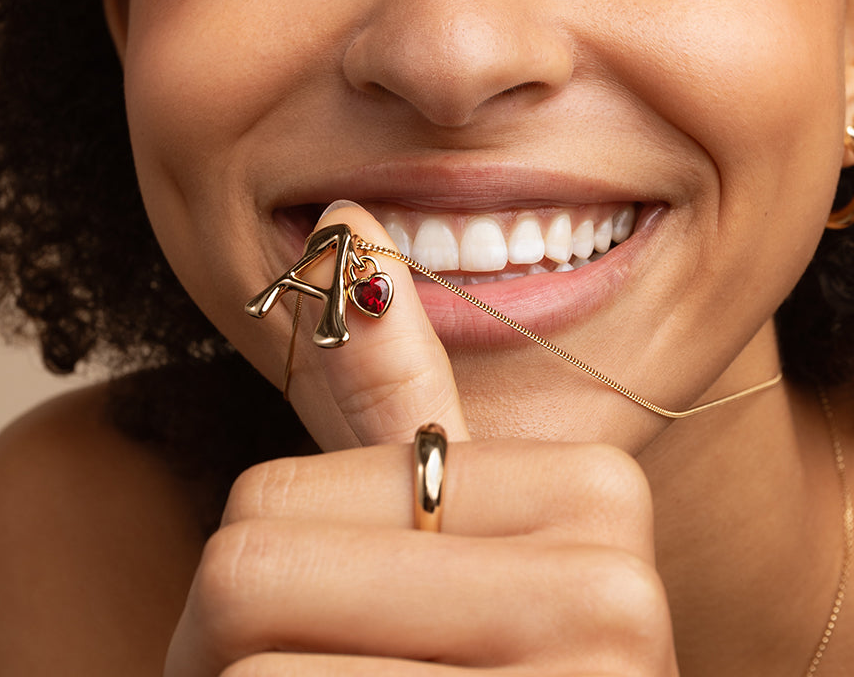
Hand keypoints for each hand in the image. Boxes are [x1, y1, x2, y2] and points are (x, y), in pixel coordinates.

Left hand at [164, 203, 677, 676]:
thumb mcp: (424, 551)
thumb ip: (395, 401)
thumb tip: (348, 220)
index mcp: (596, 500)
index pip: (278, 498)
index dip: (267, 581)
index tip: (350, 632)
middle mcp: (615, 597)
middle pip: (249, 570)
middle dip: (237, 659)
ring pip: (245, 666)